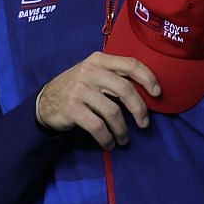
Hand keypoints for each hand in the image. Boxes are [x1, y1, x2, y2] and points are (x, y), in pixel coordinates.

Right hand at [34, 52, 159, 147]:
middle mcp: (90, 71)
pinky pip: (98, 126)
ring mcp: (80, 89)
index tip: (158, 93)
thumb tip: (148, 92)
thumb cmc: (77, 89)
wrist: (45, 102)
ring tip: (123, 139)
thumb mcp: (93, 74)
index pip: (131, 64)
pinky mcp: (72, 108)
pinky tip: (109, 143)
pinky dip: (107, 138)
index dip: (148, 78)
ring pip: (113, 112)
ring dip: (122, 130)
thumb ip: (115, 76)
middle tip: (144, 123)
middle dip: (139, 109)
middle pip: (125, 89)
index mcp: (99, 60)